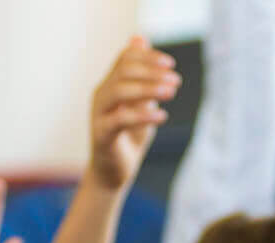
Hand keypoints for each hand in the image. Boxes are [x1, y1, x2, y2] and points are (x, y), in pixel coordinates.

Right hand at [89, 36, 177, 189]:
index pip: (125, 58)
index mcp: (110, 84)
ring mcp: (99, 114)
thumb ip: (141, 75)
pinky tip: (162, 116)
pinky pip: (121, 119)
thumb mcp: (140, 101)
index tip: (171, 64)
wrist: (113, 172)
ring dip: (148, 89)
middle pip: (123, 71)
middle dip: (151, 72)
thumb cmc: (128, 136)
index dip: (148, 57)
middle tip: (176, 80)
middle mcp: (101, 95)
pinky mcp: (101, 134)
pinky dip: (143, 115)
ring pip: (119, 91)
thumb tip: (140, 39)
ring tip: (172, 92)